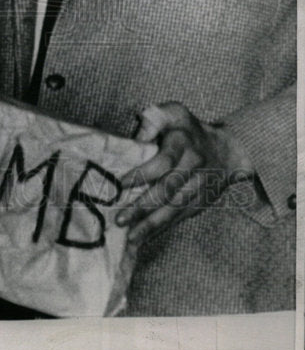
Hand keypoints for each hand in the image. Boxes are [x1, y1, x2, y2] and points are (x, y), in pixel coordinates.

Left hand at [115, 102, 253, 245]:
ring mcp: (199, 188)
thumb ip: (155, 117)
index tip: (121, 183)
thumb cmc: (189, 129)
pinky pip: (180, 217)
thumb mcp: (174, 112)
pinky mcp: (201, 203)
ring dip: (151, 224)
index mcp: (184, 143)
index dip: (143, 174)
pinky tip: (145, 237)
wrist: (228, 151)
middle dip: (143, 206)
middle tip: (120, 218)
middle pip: (168, 190)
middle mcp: (193, 167)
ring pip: (174, 208)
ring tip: (131, 236)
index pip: (164, 161)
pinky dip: (162, 228)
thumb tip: (137, 136)